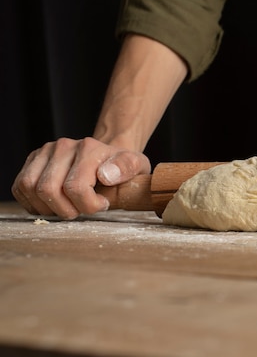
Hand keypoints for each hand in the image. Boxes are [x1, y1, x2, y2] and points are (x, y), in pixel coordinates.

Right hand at [12, 137, 150, 218]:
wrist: (107, 156)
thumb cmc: (122, 167)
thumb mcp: (136, 166)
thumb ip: (127, 169)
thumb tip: (105, 175)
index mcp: (89, 148)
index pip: (75, 187)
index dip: (88, 205)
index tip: (102, 205)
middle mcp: (63, 146)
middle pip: (48, 190)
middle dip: (65, 210)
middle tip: (81, 211)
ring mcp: (45, 152)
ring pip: (30, 188)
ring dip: (47, 207)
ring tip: (68, 208)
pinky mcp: (33, 160)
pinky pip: (20, 186)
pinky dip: (33, 202)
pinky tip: (53, 205)